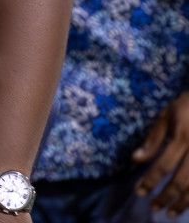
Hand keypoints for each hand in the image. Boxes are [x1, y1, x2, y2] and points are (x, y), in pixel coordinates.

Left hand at [134, 92, 188, 211]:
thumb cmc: (187, 106)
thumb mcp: (166, 116)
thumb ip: (153, 139)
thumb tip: (136, 160)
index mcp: (183, 136)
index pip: (163, 165)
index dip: (150, 181)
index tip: (139, 192)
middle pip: (182, 181)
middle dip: (166, 196)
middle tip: (153, 207)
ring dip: (183, 203)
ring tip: (170, 212)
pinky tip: (187, 203)